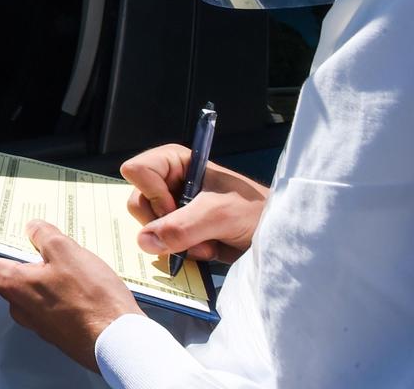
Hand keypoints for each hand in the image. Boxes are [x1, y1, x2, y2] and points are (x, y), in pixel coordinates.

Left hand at [0, 221, 140, 371]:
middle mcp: (18, 305)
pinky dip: (59, 287)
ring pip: (33, 286)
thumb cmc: (91, 299)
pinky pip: (50, 301)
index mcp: (11, 283)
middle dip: (23, 250)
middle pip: (11, 269)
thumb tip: (33, 228)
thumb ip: (43, 235)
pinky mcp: (57, 329)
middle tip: (37, 232)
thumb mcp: (66, 251)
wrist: (118, 342)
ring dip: (45, 270)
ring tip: (67, 254)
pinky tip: (79, 279)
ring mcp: (37, 320)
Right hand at [120, 144, 268, 263]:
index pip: (137, 170)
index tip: (176, 207)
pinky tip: (206, 249)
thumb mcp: (218, 215)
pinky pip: (161, 244)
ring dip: (175, 242)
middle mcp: (169, 182)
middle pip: (138, 201)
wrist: (277, 237)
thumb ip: (181, 227)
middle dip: (164, 224)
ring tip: (205, 243)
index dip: (152, 193)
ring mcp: (173, 207)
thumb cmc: (255, 212)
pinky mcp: (179, 230)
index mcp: (175, 162)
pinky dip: (181, 251)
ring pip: (148, 227)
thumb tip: (144, 241)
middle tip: (193, 230)